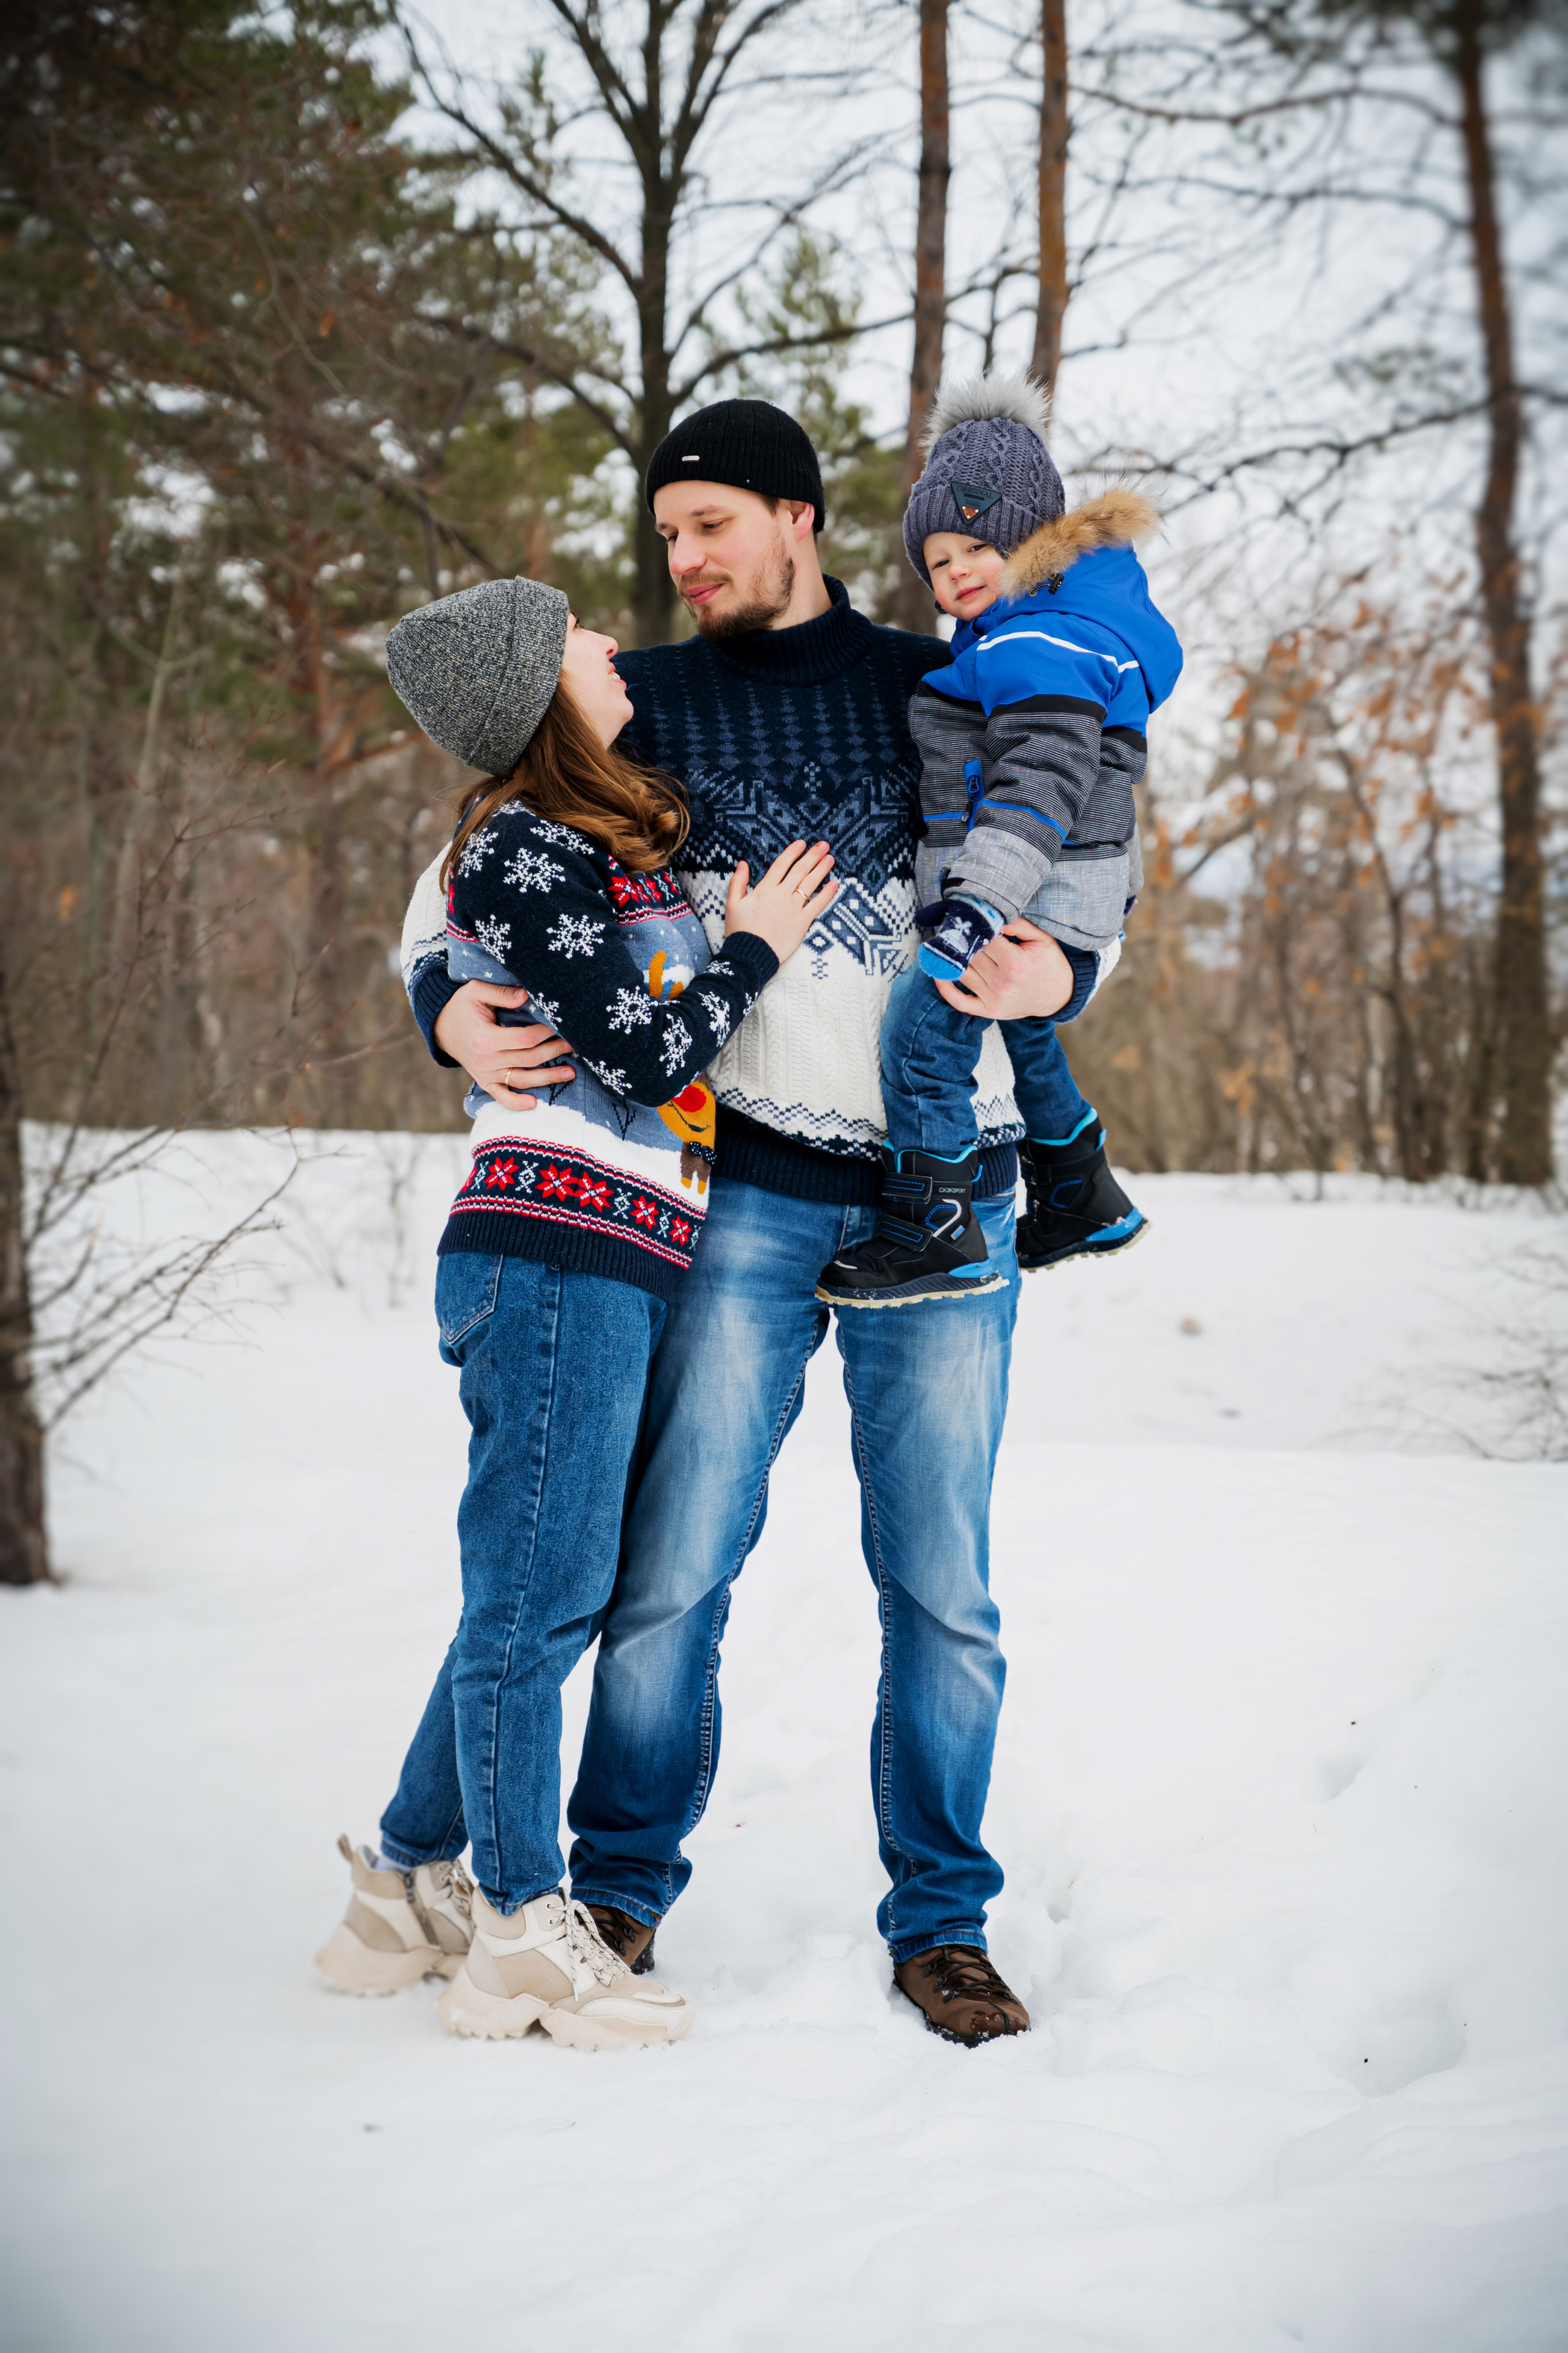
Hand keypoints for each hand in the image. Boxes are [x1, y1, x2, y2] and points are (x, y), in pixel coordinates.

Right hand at [432, 980, 575, 1106]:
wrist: (441, 1027)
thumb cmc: (461, 1006)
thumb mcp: (476, 991)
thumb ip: (501, 993)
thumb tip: (527, 994)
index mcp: (485, 1038)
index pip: (524, 1038)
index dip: (545, 1033)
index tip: (560, 1025)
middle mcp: (486, 1060)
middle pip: (528, 1059)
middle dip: (554, 1052)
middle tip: (575, 1044)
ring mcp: (485, 1073)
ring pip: (521, 1079)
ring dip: (547, 1078)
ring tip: (570, 1073)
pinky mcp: (484, 1081)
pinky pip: (501, 1097)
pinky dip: (516, 1103)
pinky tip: (534, 1104)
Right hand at [724, 839, 836, 964]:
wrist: (750, 955)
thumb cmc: (740, 930)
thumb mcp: (732, 904)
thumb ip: (737, 882)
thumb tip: (743, 863)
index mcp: (764, 889)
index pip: (781, 864)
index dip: (793, 852)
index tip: (802, 843)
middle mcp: (781, 895)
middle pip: (800, 870)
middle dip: (813, 856)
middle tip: (824, 845)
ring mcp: (793, 908)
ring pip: (810, 884)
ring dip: (822, 869)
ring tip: (830, 858)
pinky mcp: (802, 922)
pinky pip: (817, 905)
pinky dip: (827, 894)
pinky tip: (834, 883)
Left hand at [931, 918, 1075, 1020]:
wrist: (1059, 996)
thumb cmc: (1050, 964)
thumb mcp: (1042, 939)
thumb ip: (1019, 925)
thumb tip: (994, 915)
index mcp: (1015, 963)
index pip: (985, 939)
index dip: (977, 927)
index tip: (971, 918)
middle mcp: (1002, 982)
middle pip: (971, 955)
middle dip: (964, 940)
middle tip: (955, 927)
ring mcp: (993, 999)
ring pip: (962, 972)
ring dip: (952, 958)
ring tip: (947, 943)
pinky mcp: (988, 1010)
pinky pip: (960, 1002)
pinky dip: (946, 989)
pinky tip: (938, 974)